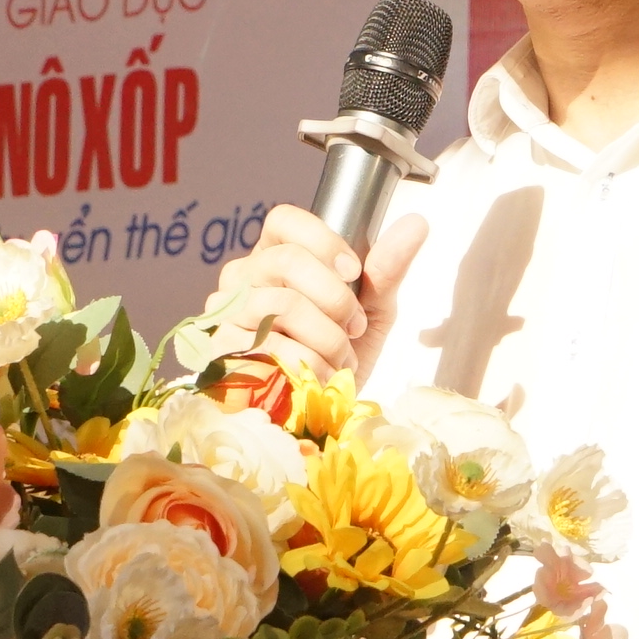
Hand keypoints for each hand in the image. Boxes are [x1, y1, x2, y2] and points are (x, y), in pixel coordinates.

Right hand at [198, 206, 425, 380]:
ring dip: (327, 339)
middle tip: (354, 327)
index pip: (284, 221)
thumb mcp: (370, 311)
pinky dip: (310, 366)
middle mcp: (242, 278)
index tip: (354, 272)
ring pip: (283, 303)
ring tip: (339, 360)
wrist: (315, 417)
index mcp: (275, 257)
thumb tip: (416, 223)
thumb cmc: (338, 356)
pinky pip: (272, 347)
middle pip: (287, 260)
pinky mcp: (221, 352)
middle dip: (336, 298)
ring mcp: (226, 313)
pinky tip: (317, 379)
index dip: (323, 241)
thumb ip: (386, 270)